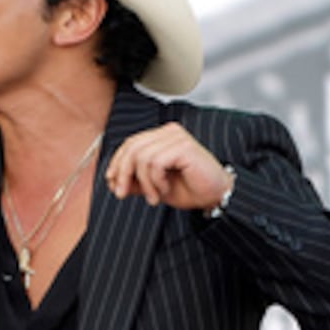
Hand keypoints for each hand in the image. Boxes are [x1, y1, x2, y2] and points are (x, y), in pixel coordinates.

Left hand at [105, 122, 233, 211]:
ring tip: (154, 197)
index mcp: (161, 136)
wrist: (217, 196)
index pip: (130, 143)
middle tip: (122, 194)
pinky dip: (155, 181)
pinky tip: (164, 190)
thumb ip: (136, 181)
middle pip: (132, 147)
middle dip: (122, 173)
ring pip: (141, 156)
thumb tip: (113, 182)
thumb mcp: (155, 186)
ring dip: (143, 182)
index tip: (112, 183)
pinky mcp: (184, 147)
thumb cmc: (191, 188)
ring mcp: (177, 137)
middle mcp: (168, 132)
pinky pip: (155, 162)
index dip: (117, 163)